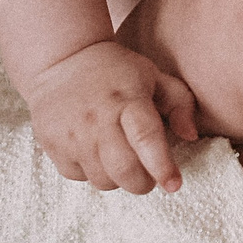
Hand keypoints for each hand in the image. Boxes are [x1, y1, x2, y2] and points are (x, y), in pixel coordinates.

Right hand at [26, 41, 198, 193]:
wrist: (61, 58)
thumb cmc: (116, 71)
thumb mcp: (153, 76)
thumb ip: (179, 103)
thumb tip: (190, 135)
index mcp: (128, 99)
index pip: (146, 138)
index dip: (162, 167)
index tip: (174, 184)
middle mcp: (98, 118)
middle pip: (124, 171)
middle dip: (142, 182)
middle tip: (147, 175)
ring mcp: (72, 132)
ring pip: (102, 180)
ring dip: (117, 179)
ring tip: (119, 159)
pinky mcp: (51, 143)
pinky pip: (78, 176)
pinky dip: (90, 172)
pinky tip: (94, 152)